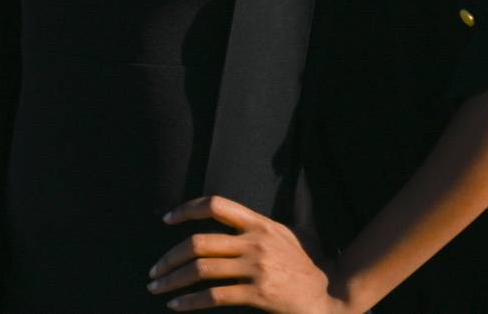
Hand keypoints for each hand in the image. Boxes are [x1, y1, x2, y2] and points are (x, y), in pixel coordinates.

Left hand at [148, 194, 357, 311]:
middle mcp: (255, 242)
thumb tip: (292, 186)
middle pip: (200, 242)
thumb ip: (290, 209)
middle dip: (171, 256)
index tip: (167, 219)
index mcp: (261, 223)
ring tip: (157, 287)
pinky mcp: (258, 294)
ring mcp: (256, 268)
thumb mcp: (303, 228)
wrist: (333, 293)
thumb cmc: (315, 262)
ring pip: (202, 270)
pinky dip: (190, 301)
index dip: (188, 209)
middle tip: (154, 270)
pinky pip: (214, 296)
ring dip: (173, 280)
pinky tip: (177, 305)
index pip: (217, 205)